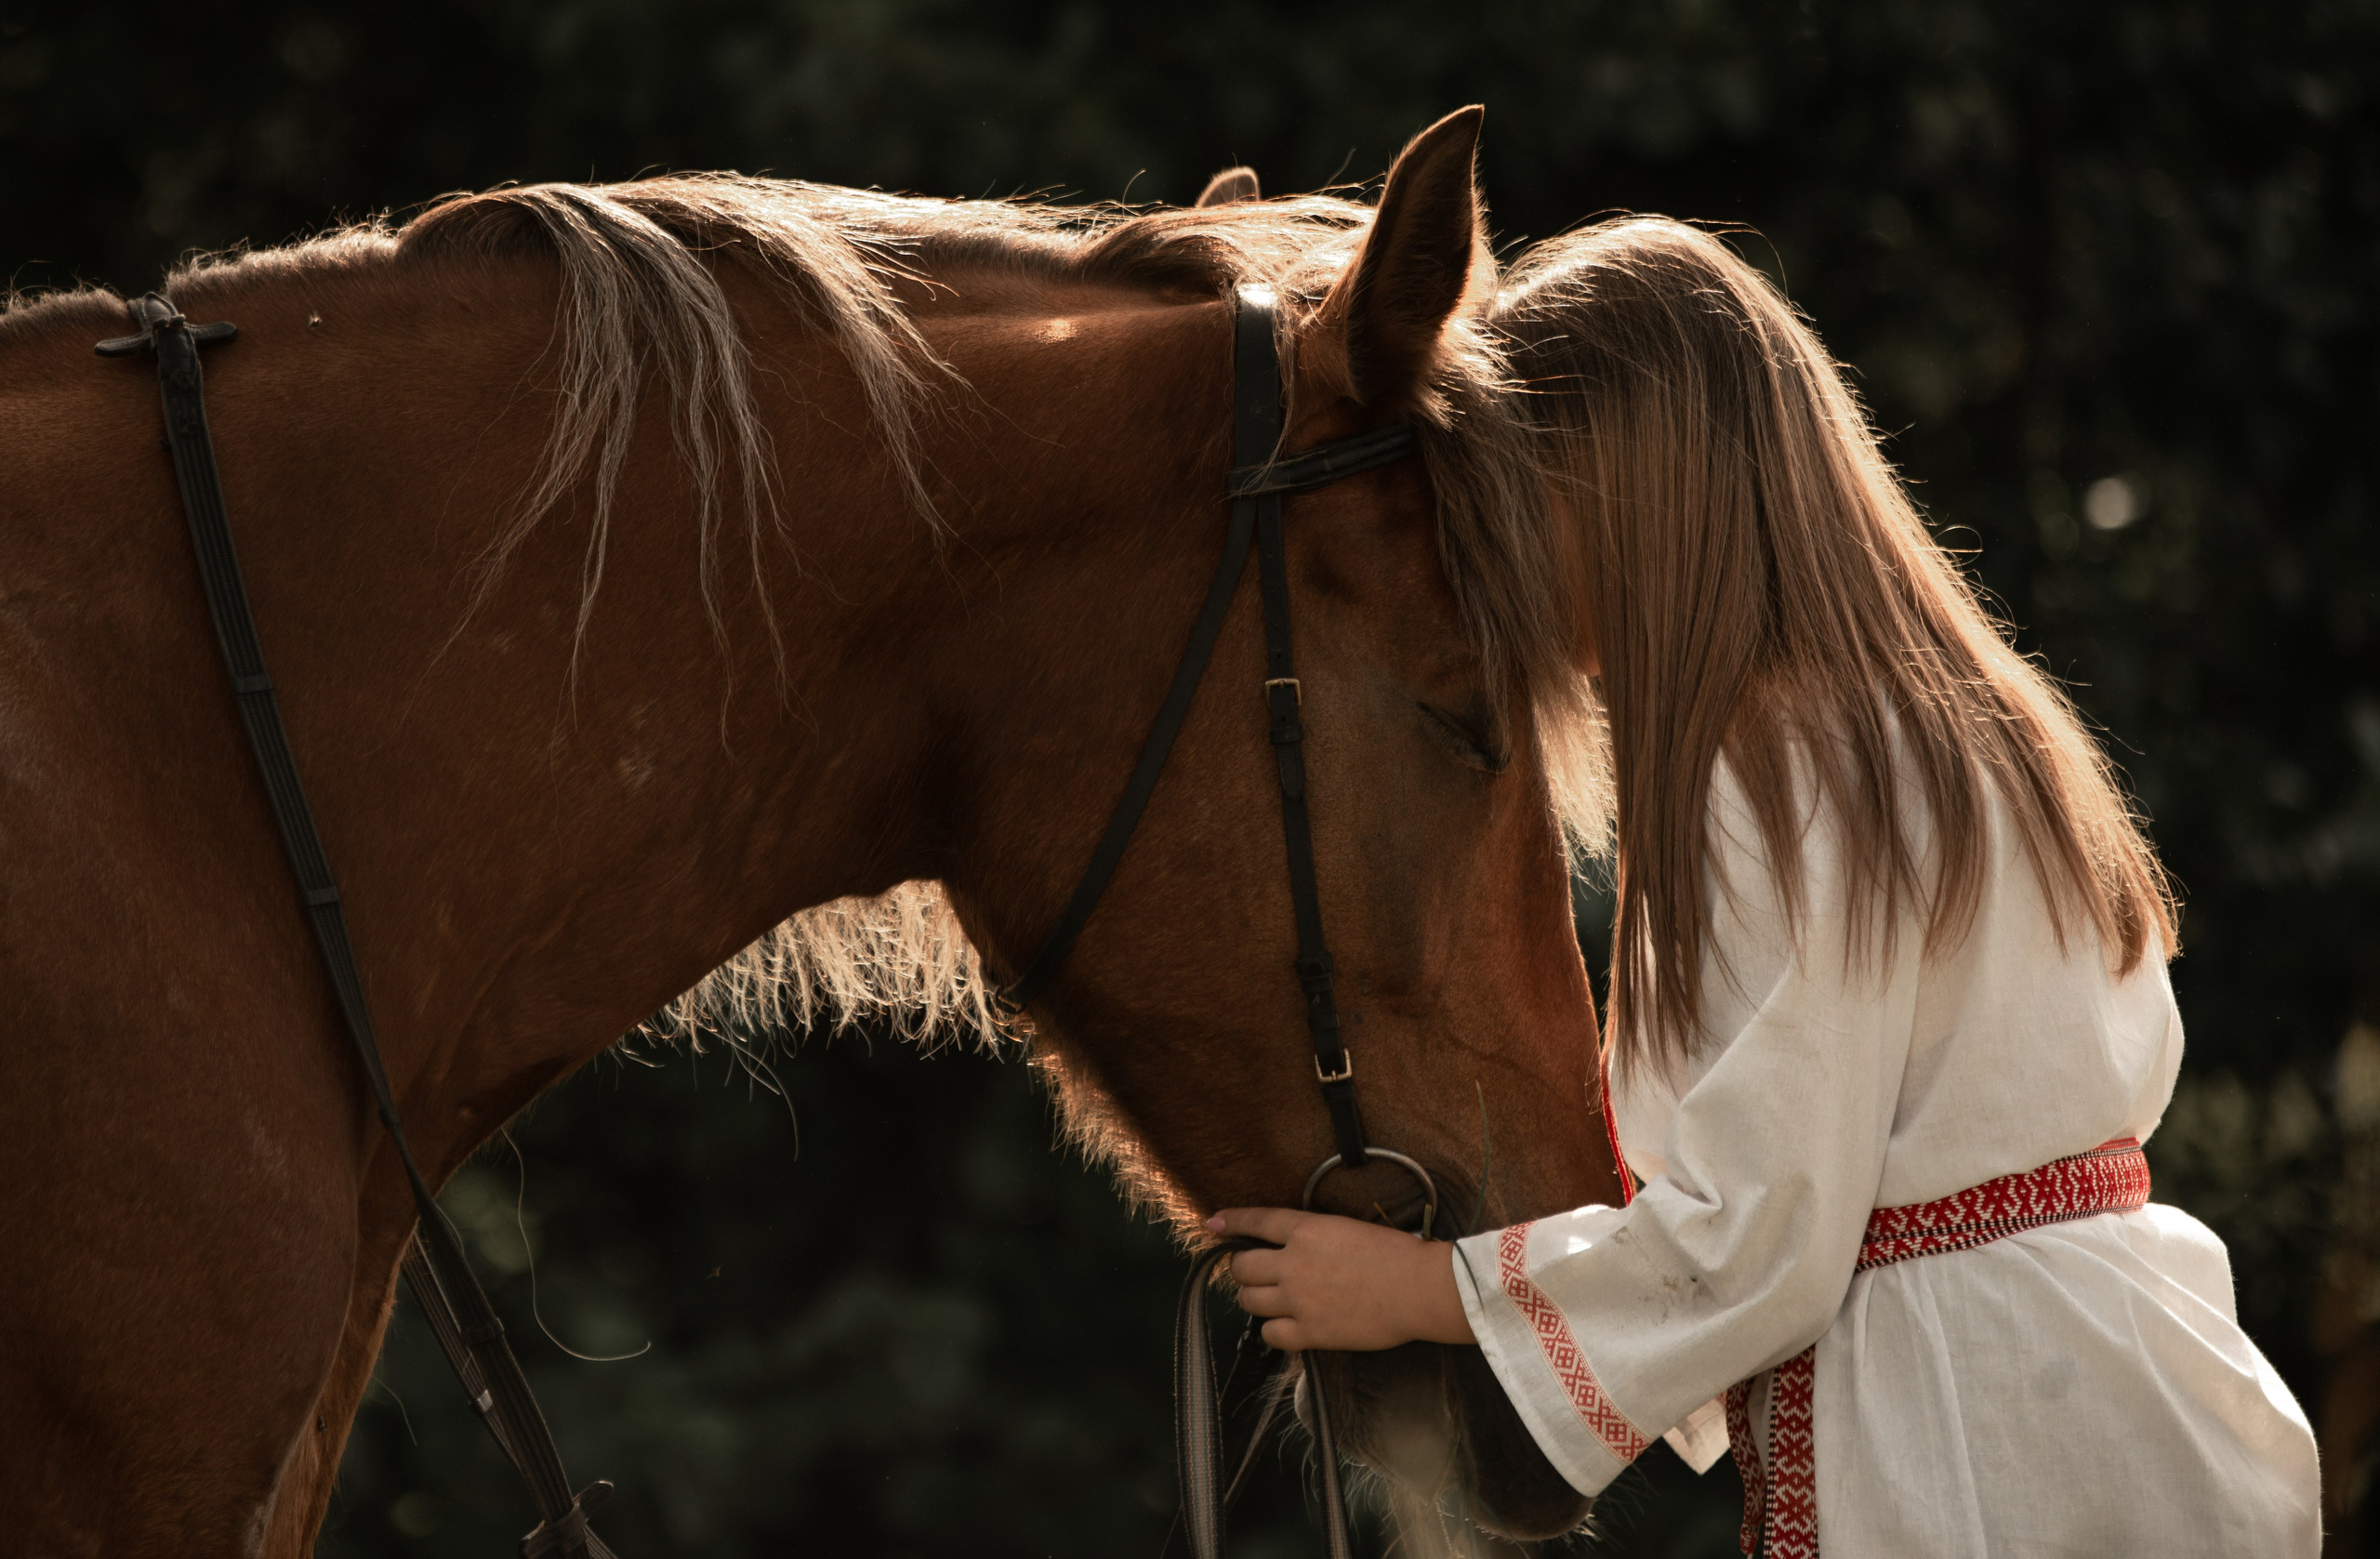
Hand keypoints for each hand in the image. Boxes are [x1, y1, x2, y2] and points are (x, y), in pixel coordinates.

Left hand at [1206, 1206, 1475, 1351]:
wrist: (1417, 1288)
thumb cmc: (1397, 1254)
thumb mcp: (1349, 1228)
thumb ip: (1316, 1236)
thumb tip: (1298, 1244)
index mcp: (1306, 1230)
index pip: (1256, 1222)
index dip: (1232, 1222)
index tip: (1214, 1224)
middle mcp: (1293, 1264)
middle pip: (1242, 1267)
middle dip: (1244, 1268)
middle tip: (1255, 1272)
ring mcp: (1298, 1300)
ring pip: (1250, 1301)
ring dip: (1255, 1298)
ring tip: (1270, 1298)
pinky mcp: (1310, 1332)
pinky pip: (1271, 1335)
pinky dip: (1274, 1330)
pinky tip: (1286, 1326)